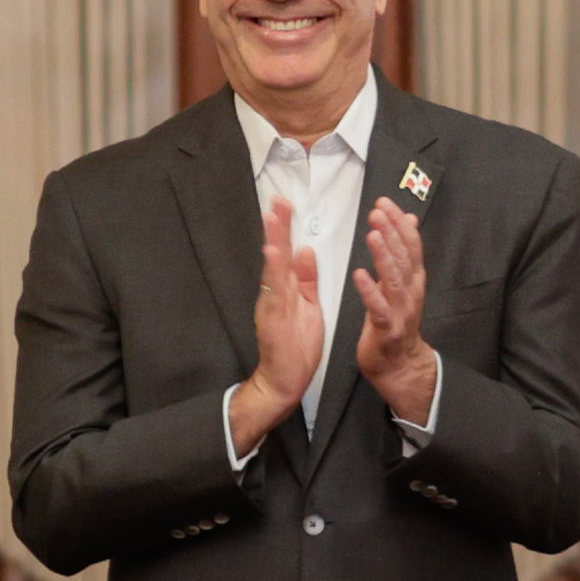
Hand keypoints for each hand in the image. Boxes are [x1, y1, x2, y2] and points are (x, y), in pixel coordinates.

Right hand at [229, 195, 329, 457]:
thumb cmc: (295, 347)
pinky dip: (273, 271)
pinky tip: (273, 253)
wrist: (283, 381)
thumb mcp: (307, 305)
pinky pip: (274, 291)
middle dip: (278, 225)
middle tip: (278, 199)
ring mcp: (272, 304)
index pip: (286, 251)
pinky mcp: (273, 319)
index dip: (286, 227)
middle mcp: (275, 292)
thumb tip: (305, 250)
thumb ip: (305, 278)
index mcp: (286, 288)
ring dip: (273, 240)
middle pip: (276, 253)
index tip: (286, 203)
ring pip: (273, 268)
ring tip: (274, 217)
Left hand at [351, 199, 437, 428]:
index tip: (385, 203)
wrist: (399, 366)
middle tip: (378, 210)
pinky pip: (378, 308)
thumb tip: (410, 220)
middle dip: (392, 232)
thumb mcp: (402, 284)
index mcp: (413, 280)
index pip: (410, 245)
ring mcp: (400, 311)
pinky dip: (370, 290)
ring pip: (395, 279)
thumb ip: (404, 253)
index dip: (399, 223)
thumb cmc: (394, 322)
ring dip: (384, 255)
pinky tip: (359, 274)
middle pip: (404, 257)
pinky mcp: (386, 329)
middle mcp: (411, 292)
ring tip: (373, 234)